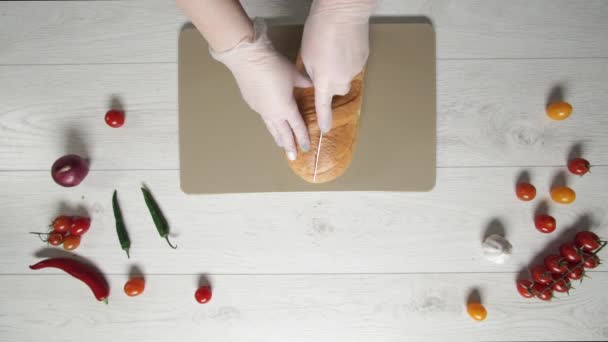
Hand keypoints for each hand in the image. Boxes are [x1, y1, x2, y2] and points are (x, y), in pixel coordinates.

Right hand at [211, 19, 311, 159]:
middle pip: (282, 133)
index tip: (306, 148)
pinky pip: (263, 117)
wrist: (247, 58)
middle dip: (288, 145)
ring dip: (277, 137)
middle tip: (293, 156)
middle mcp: (273, 112)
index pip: (297, 127)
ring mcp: (260, 109)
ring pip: (271, 127)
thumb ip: (304, 82)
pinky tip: (270, 122)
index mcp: (285, 108)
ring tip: (281, 145)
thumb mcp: (293, 74)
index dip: (302, 138)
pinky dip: (269, 124)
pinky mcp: (251, 102)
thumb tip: (312, 85)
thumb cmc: (273, 65)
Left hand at [301, 0, 376, 132]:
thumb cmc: (319, 31)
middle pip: (337, 90)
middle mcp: (342, 80)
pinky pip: (354, 64)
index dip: (324, 120)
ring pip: (346, 75)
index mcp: (324, 81)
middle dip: (331, 83)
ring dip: (339, 68)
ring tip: (333, 50)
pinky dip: (348, 59)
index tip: (325, 130)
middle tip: (323, 66)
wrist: (343, 12)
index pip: (323, 107)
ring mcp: (355, 70)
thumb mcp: (307, 55)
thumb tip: (316, 80)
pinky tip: (343, 44)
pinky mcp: (364, 59)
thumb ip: (311, 73)